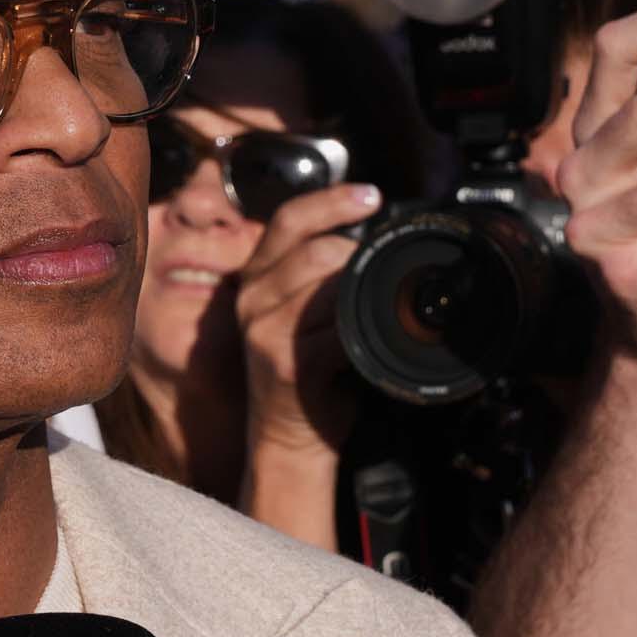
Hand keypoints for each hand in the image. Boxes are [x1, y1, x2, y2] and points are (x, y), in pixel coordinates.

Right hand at [236, 181, 383, 459]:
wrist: (288, 440)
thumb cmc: (306, 376)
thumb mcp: (299, 315)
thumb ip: (317, 277)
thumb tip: (366, 241)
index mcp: (256, 279)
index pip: (289, 220)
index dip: (331, 201)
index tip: (371, 195)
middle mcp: (253, 299)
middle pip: (314, 248)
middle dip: (358, 253)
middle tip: (383, 270)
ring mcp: (266, 331)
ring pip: (326, 281)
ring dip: (362, 287)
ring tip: (376, 305)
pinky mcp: (288, 362)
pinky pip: (337, 328)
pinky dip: (364, 327)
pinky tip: (373, 335)